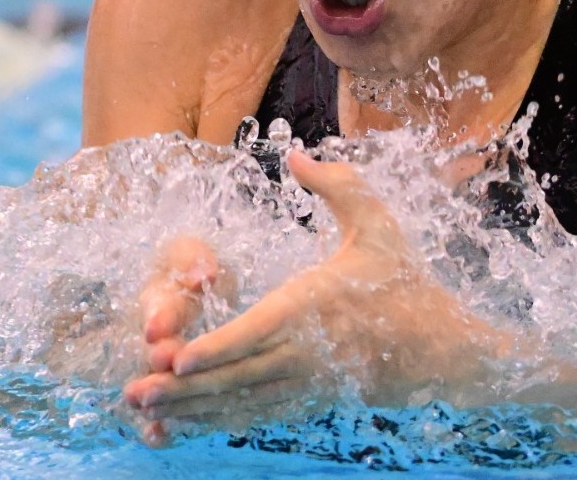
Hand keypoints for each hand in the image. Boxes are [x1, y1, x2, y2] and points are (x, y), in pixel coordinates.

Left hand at [122, 151, 512, 435]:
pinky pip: (257, 415)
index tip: (177, 358)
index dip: (217, 347)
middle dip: (182, 387)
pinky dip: (219, 421)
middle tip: (133, 393)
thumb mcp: (378, 226)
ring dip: (190, 408)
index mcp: (315, 305)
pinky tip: (187, 421)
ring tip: (145, 412)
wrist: (444, 350)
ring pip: (240, 401)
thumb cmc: (406, 281)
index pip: (258, 331)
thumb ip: (337, 186)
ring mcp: (308, 382)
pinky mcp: (310, 401)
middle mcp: (307, 350)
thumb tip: (295, 153)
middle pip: (237, 375)